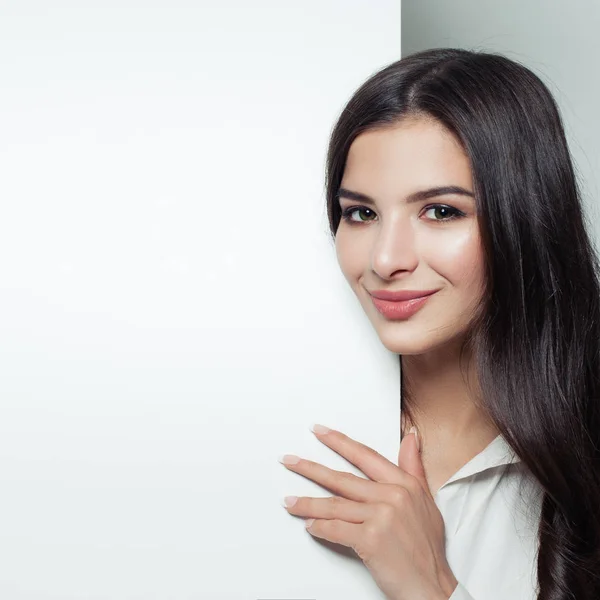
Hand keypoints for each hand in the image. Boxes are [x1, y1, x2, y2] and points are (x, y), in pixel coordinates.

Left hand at [279, 425, 458, 599]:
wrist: (433, 586)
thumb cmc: (428, 548)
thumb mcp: (426, 500)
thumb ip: (413, 468)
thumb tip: (409, 438)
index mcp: (404, 484)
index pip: (364, 456)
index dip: (339, 442)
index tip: (320, 432)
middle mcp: (392, 496)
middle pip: (342, 478)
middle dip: (310, 469)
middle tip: (290, 461)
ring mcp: (381, 517)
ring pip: (334, 505)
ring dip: (307, 504)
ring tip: (290, 501)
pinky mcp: (371, 540)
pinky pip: (336, 530)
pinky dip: (320, 529)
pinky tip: (310, 527)